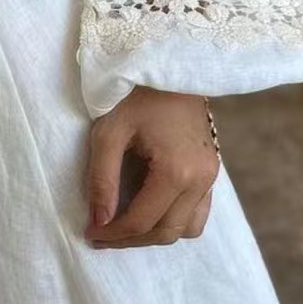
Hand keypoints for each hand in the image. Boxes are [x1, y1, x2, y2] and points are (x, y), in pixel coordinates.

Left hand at [85, 87, 218, 248]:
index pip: (142, 221)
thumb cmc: (135, 94)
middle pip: (166, 232)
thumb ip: (101, 181)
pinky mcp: (212, 170)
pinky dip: (173, 219)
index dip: (113, 234)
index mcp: (177, 170)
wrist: (170, 64)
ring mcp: (211, 176)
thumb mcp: (108, 134)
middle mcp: (201, 179)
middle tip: (101, 234)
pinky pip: (197, 212)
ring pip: (186, 228)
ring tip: (124, 224)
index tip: (90, 233)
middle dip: (131, 239)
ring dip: (155, 233)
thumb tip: (98, 222)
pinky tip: (148, 208)